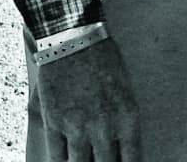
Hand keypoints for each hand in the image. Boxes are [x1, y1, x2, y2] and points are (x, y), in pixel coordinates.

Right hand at [36, 37, 142, 161]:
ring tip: (85, 160)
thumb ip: (122, 122)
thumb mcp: (125, 89)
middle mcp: (104, 127)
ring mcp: (77, 128)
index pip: (131, 161)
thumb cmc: (104, 59)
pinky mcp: (54, 125)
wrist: (74, 37)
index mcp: (127, 117)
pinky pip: (57, 160)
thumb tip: (121, 151)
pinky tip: (66, 160)